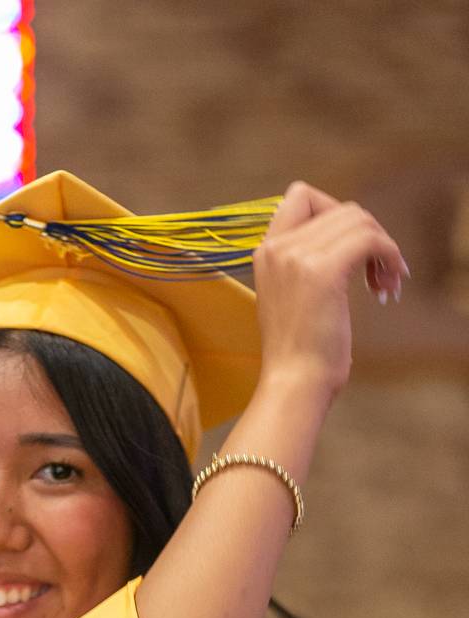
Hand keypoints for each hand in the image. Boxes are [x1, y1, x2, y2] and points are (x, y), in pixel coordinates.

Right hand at [252, 181, 407, 405]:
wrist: (293, 383)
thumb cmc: (298, 353)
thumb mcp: (290, 296)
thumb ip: (304, 263)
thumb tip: (350, 239)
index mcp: (265, 252)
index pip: (301, 196)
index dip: (335, 211)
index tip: (350, 248)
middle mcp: (277, 248)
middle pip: (341, 208)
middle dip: (368, 234)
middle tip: (379, 274)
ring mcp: (297, 257)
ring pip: (359, 220)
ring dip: (383, 247)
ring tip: (385, 284)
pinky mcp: (323, 271)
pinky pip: (370, 239)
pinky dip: (389, 255)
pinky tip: (388, 284)